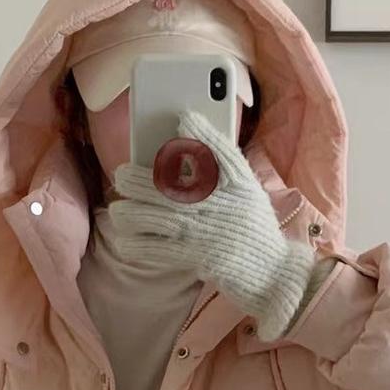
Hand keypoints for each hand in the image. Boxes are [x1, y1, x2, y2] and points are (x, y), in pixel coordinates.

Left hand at [109, 108, 334, 340]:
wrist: (269, 271)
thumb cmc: (252, 225)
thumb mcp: (245, 184)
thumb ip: (219, 151)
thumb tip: (186, 119)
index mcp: (224, 182)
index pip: (202, 151)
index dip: (183, 139)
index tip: (171, 125)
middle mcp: (208, 203)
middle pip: (159, 183)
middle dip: (132, 179)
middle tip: (122, 177)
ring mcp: (197, 230)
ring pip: (147, 217)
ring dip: (127, 213)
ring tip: (120, 212)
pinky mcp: (191, 256)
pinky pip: (152, 249)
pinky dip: (134, 245)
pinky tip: (126, 242)